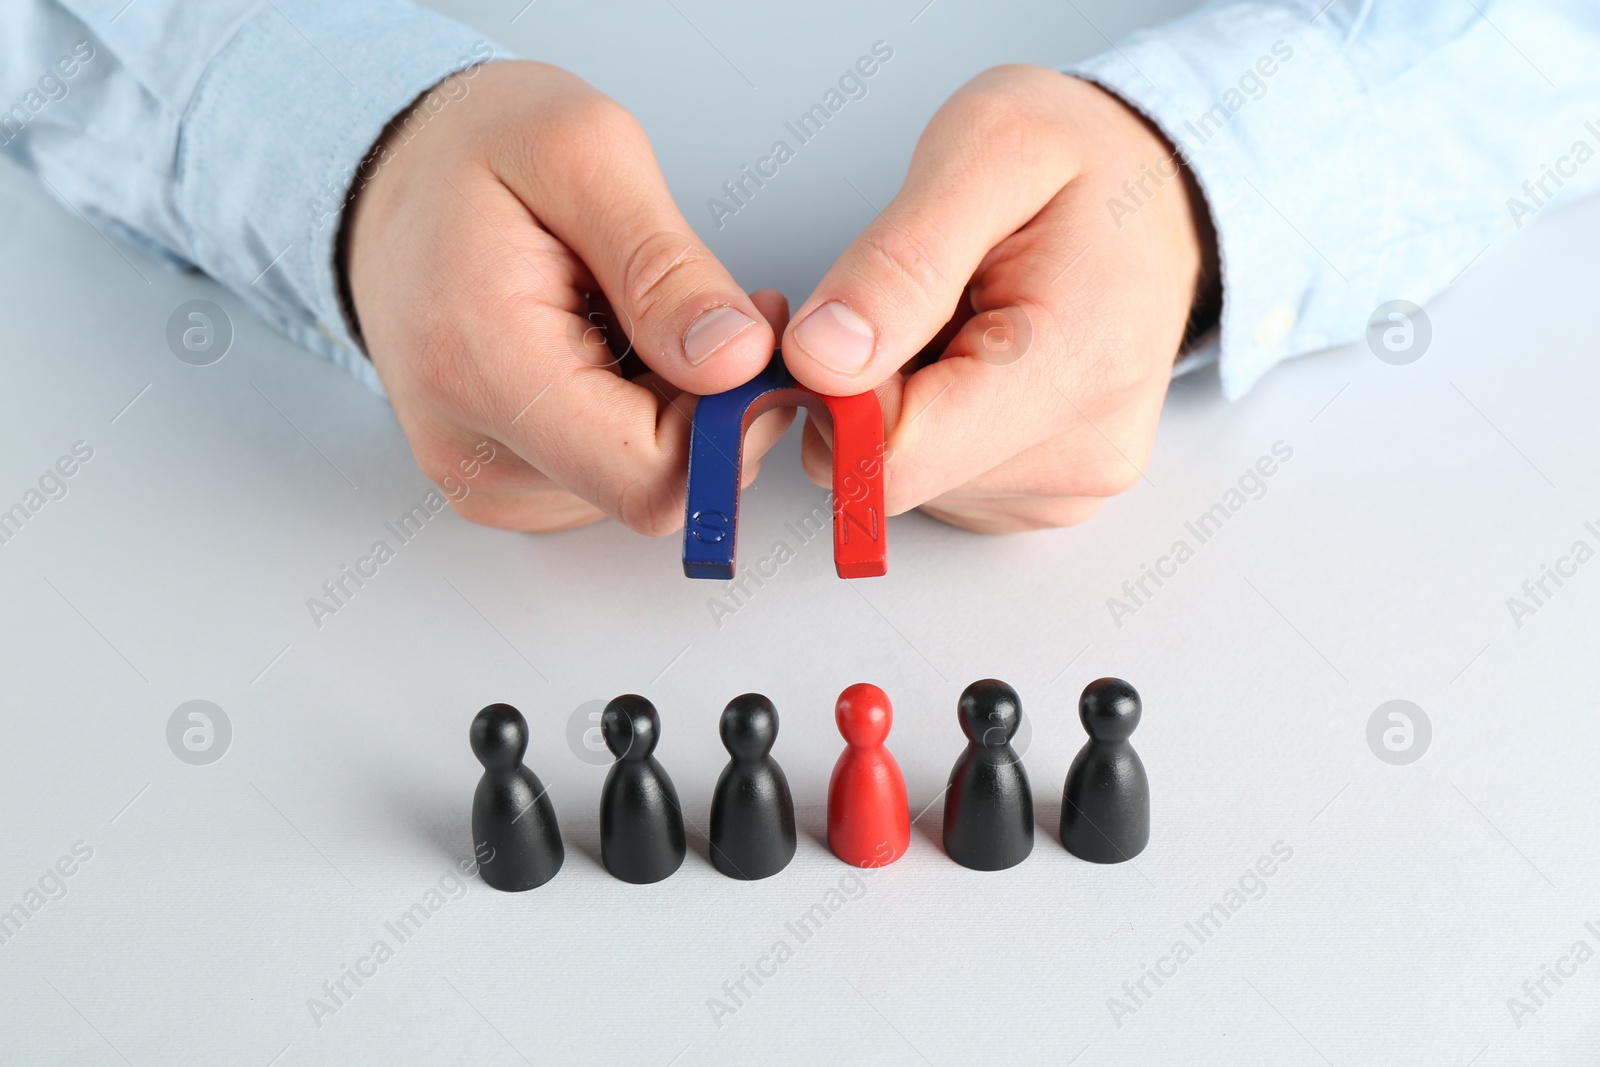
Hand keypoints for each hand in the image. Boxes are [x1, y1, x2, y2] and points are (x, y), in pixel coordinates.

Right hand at [346, 61, 791, 532]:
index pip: (651, 477)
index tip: (750, 336)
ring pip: (641, 486)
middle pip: (654, 487)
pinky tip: (618, 352)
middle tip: (715, 309)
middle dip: (712, 406)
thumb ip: (666, 268)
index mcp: (483, 367)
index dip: (731, 420)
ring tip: (644, 316)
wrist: (391, 177)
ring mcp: (483, 477)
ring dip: (678, 409)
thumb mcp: (585, 153)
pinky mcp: (501, 484)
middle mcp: (472, 448)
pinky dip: (642, 420)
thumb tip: (735, 361)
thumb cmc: (474, 152)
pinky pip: (610, 481)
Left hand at [781, 66, 1217, 532]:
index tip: (837, 310)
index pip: (895, 455)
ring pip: (900, 479)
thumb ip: (899, 261)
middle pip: (890, 472)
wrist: (1157, 197)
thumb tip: (821, 359)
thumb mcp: (988, 149)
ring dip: (894, 397)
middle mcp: (1081, 457)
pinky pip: (931, 478)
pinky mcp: (1040, 498)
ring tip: (954, 317)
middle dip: (863, 387)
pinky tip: (966, 355)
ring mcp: (1064, 489)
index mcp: (1078, 372)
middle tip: (906, 297)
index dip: (833, 386)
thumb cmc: (1082, 160)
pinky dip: (922, 417)